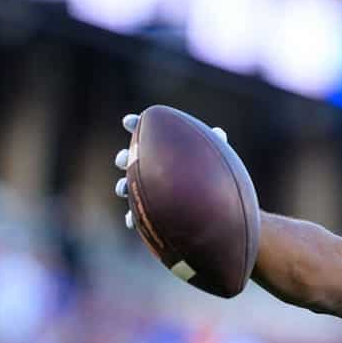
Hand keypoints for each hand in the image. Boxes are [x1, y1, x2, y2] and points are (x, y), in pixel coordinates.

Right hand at [113, 113, 227, 228]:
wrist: (215, 207)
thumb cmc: (216, 176)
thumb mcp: (215, 158)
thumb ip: (215, 145)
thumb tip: (219, 133)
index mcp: (163, 149)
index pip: (145, 132)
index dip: (135, 124)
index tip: (128, 121)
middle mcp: (152, 167)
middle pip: (130, 159)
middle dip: (123, 158)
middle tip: (123, 160)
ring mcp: (149, 189)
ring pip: (127, 186)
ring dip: (122, 186)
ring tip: (123, 189)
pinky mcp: (151, 210)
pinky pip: (137, 215)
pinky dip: (132, 217)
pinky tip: (131, 221)